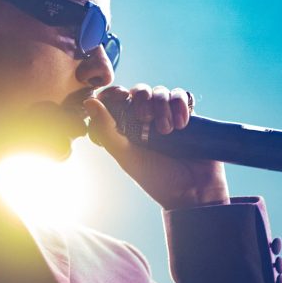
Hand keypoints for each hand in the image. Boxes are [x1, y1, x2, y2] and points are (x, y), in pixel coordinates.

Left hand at [83, 84, 229, 210]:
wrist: (192, 191)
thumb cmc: (155, 178)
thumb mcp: (125, 155)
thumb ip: (106, 130)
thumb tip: (89, 101)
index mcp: (126, 126)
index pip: (117, 98)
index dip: (116, 92)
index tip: (120, 96)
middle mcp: (146, 119)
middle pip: (140, 91)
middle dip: (143, 100)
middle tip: (146, 119)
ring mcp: (167, 116)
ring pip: (161, 92)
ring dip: (162, 105)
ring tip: (168, 130)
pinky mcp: (187, 115)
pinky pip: (181, 96)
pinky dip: (180, 104)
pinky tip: (181, 123)